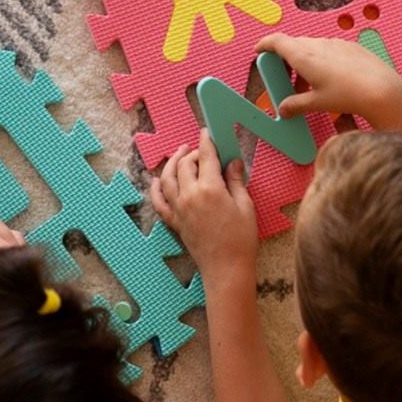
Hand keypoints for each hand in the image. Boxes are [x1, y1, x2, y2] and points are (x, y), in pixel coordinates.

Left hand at [149, 134, 257, 282]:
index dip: (206, 141)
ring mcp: (179, 209)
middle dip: (191, 153)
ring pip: (167, 178)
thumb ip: (236, 181)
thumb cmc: (241, 239)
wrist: (226, 268)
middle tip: (200, 150)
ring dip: (172, 163)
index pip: (205, 157)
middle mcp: (189, 195)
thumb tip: (233, 162)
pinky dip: (156, 188)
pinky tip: (157, 180)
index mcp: (210, 188)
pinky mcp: (174, 222)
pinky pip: (158, 201)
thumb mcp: (245, 206)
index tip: (207, 133)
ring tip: (179, 155)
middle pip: (184, 165)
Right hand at [255, 33, 401, 132]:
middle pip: (294, 45)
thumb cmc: (348, 96)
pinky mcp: (351, 47)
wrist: (382, 90)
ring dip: (304, 62)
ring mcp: (336, 44)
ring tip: (307, 85)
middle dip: (285, 60)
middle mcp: (319, 45)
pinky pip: (329, 49)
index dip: (265, 44)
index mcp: (304, 56)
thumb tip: (283, 110)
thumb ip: (296, 105)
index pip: (277, 42)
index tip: (258, 51)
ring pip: (312, 47)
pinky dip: (321, 61)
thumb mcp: (317, 104)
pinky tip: (329, 79)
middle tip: (283, 78)